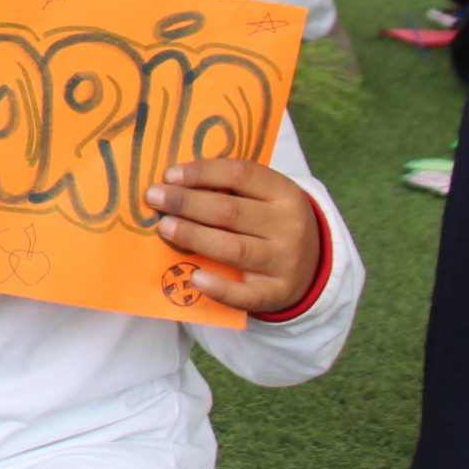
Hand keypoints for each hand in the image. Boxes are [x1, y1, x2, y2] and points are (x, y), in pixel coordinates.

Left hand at [144, 158, 320, 313]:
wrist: (314, 267)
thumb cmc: (271, 224)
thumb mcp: (265, 199)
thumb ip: (231, 189)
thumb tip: (174, 182)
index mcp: (285, 193)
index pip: (241, 174)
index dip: (203, 172)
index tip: (169, 175)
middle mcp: (289, 226)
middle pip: (230, 211)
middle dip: (187, 203)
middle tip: (154, 197)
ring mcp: (286, 262)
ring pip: (234, 249)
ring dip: (195, 237)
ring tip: (165, 228)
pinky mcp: (278, 294)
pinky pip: (246, 295)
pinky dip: (220, 288)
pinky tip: (194, 278)